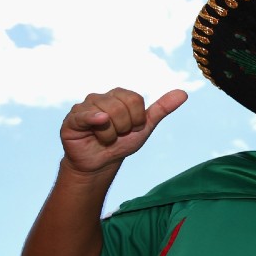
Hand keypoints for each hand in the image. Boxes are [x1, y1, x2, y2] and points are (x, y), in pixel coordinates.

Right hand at [60, 88, 187, 174]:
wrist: (101, 162)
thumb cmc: (122, 142)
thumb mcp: (145, 126)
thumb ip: (162, 109)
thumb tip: (183, 93)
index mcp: (119, 95)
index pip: (135, 99)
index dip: (137, 119)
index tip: (131, 128)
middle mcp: (101, 97)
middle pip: (121, 107)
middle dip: (124, 127)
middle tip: (117, 134)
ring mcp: (84, 106)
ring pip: (106, 114)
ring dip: (111, 134)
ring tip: (105, 137)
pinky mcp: (72, 119)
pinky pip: (85, 115)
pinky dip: (94, 119)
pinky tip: (99, 122)